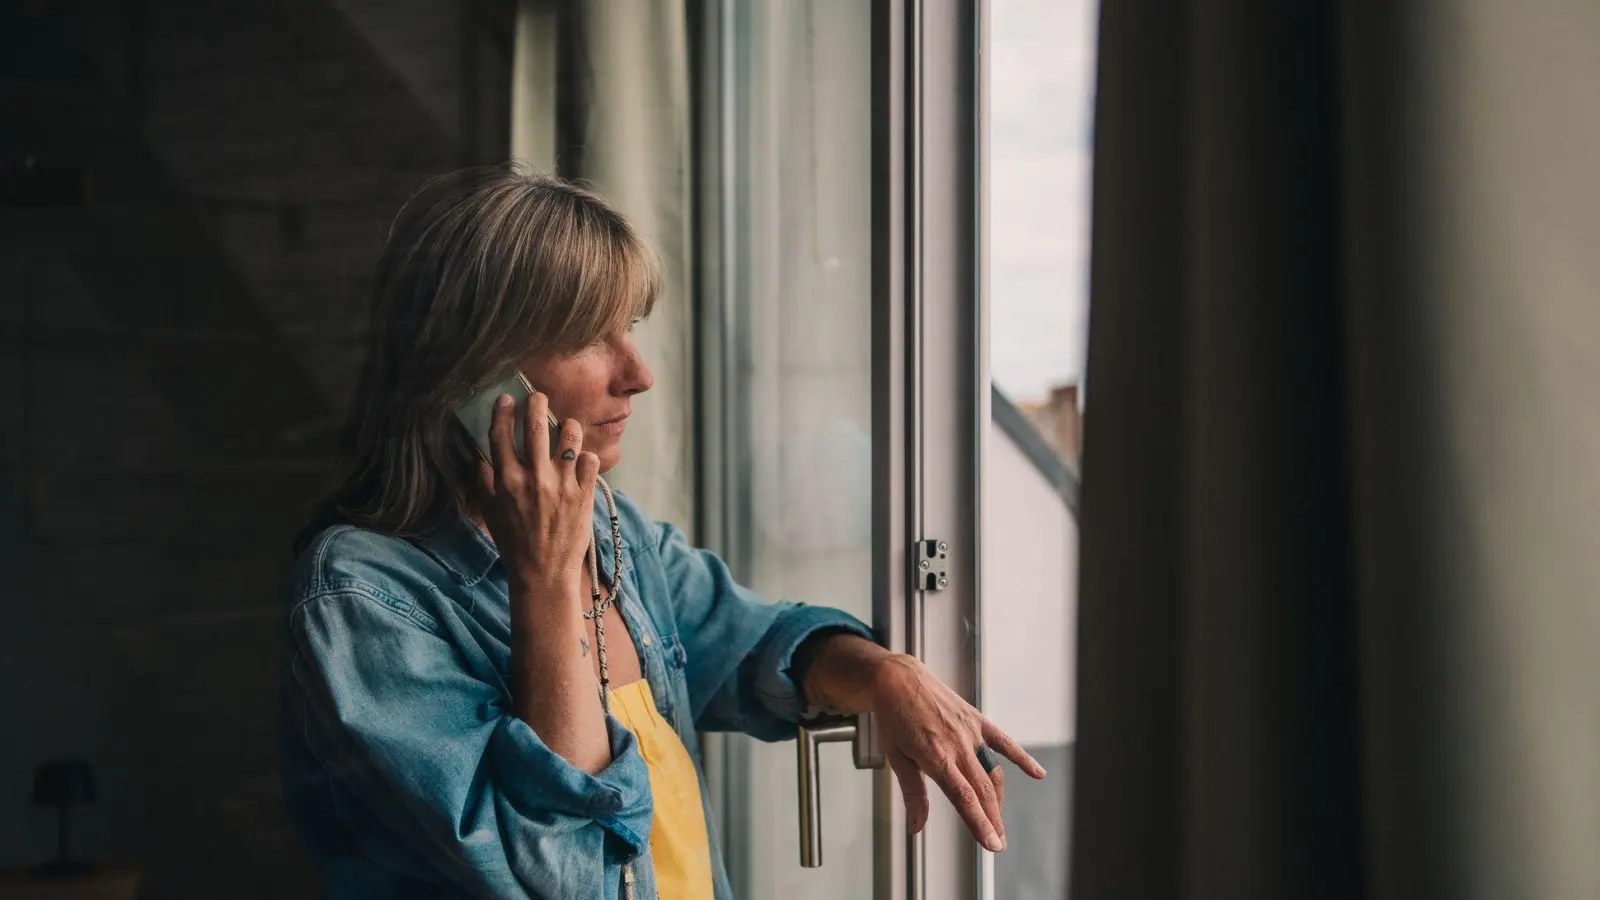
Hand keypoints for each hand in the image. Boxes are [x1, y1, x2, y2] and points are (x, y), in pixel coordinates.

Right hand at [476, 391, 599, 590]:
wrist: (544, 574)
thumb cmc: (515, 545)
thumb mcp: (491, 515)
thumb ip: (485, 484)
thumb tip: (481, 459)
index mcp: (507, 482)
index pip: (501, 435)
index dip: (503, 412)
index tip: (506, 399)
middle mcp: (534, 478)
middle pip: (536, 426)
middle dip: (537, 404)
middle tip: (538, 397)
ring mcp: (562, 485)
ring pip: (570, 436)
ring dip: (568, 427)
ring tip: (567, 428)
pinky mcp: (584, 494)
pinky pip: (591, 460)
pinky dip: (587, 456)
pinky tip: (581, 461)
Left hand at [869, 655, 1045, 851]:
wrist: (897, 679)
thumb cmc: (894, 717)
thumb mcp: (896, 758)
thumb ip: (913, 794)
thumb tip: (916, 827)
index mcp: (935, 756)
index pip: (964, 797)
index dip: (979, 823)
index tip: (991, 843)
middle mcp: (957, 744)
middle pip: (983, 790)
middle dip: (993, 820)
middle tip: (998, 843)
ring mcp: (970, 731)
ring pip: (993, 771)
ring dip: (998, 799)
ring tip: (998, 820)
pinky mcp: (976, 720)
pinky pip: (1004, 741)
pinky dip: (1022, 758)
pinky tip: (1037, 773)